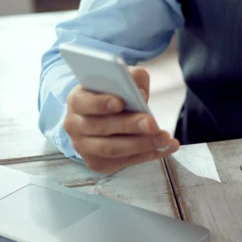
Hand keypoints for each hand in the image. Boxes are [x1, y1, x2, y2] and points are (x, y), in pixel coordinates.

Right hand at [63, 67, 179, 173]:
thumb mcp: (121, 78)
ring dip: (141, 144)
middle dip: (129, 125)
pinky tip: (166, 148)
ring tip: (165, 138)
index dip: (100, 103)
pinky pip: (124, 162)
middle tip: (153, 123)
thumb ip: (132, 78)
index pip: (83, 102)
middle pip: (101, 128)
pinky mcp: (97, 163)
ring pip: (112, 149)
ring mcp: (84, 147)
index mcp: (77, 100)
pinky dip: (148, 155)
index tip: (120, 102)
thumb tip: (141, 94)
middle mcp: (75, 125)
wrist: (101, 116)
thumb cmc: (112, 93)